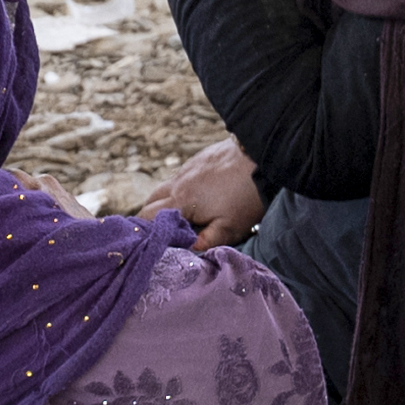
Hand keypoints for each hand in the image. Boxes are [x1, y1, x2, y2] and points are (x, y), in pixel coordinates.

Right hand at [151, 135, 268, 248]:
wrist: (260, 155)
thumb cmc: (247, 195)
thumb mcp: (231, 227)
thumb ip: (207, 241)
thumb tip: (188, 250)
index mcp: (180, 202)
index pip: (147, 218)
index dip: (144, 232)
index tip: (147, 244)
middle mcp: (177, 184)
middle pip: (150, 203)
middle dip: (149, 220)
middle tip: (158, 235)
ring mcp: (186, 170)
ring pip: (163, 189)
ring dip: (163, 204)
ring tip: (175, 220)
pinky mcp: (197, 161)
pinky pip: (178, 178)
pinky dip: (177, 191)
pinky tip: (193, 200)